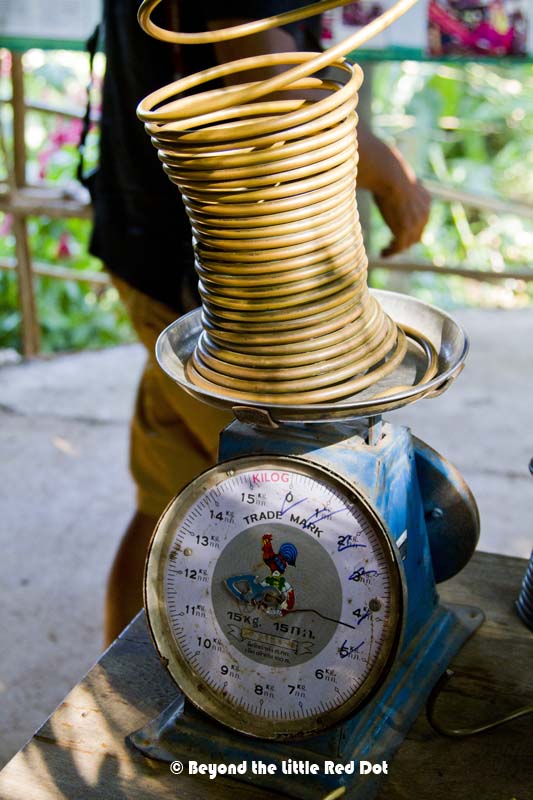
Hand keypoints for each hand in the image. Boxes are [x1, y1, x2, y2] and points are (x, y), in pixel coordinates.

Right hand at [357, 126, 430, 256]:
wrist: (389, 172)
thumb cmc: (387, 171)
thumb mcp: (398, 180)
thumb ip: (398, 186)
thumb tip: (386, 177)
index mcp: (426, 201)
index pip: (421, 223)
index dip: (410, 231)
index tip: (398, 236)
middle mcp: (424, 214)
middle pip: (416, 236)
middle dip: (404, 242)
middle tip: (391, 247)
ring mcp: (415, 223)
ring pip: (407, 243)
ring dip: (396, 249)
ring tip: (385, 251)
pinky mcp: (404, 229)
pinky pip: (398, 247)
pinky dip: (390, 252)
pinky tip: (382, 254)